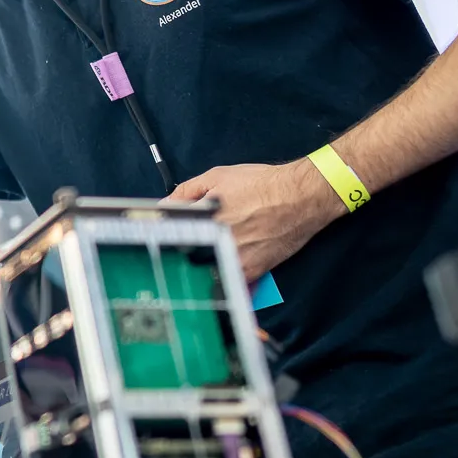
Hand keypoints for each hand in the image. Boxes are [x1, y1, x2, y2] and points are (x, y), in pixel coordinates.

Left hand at [167, 159, 344, 281]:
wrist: (301, 197)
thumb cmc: (261, 184)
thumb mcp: (218, 176)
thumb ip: (187, 191)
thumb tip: (165, 205)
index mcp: (203, 218)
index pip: (170, 233)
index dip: (163, 234)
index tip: (156, 236)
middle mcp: (217, 241)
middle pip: (185, 255)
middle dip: (180, 251)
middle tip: (180, 248)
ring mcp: (234, 258)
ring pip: (206, 270)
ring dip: (201, 264)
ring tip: (202, 258)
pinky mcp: (251, 271)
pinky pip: (229, 280)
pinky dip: (223, 274)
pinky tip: (223, 264)